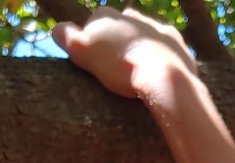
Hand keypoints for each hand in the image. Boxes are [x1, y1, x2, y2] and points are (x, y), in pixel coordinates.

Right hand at [52, 7, 196, 98]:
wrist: (163, 75)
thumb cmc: (120, 65)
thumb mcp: (84, 52)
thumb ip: (68, 38)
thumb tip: (57, 30)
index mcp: (107, 15)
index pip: (93, 24)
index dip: (91, 43)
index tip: (93, 62)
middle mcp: (133, 15)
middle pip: (120, 29)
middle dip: (117, 45)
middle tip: (116, 70)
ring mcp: (157, 28)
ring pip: (144, 37)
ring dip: (140, 50)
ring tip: (138, 74)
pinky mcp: (177, 44)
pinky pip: (166, 50)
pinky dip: (162, 59)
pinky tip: (159, 75)